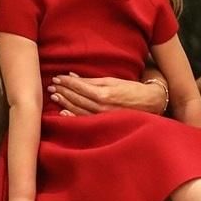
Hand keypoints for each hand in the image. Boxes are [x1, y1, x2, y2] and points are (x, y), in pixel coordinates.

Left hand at [49, 73, 166, 115]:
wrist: (149, 104)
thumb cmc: (131, 89)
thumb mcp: (112, 80)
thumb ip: (92, 80)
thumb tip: (74, 77)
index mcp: (103, 93)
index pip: (79, 86)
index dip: (66, 81)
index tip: (57, 77)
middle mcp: (100, 106)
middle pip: (76, 98)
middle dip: (63, 91)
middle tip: (51, 85)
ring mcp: (101, 117)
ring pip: (77, 109)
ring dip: (64, 102)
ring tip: (54, 96)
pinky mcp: (103, 123)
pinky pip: (84, 120)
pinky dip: (72, 116)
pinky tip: (63, 112)